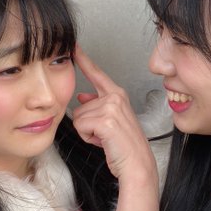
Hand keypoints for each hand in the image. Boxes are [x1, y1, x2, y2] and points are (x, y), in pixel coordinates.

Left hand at [72, 46, 156, 184]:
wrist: (137, 164)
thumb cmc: (124, 146)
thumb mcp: (111, 121)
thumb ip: (96, 106)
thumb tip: (82, 97)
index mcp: (117, 94)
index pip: (96, 73)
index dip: (83, 59)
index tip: (73, 46)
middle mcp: (115, 97)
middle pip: (80, 107)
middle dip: (87, 124)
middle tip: (106, 134)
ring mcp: (111, 107)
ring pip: (78, 118)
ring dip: (87, 132)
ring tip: (106, 138)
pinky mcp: (105, 120)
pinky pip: (80, 126)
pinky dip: (88, 138)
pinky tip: (103, 141)